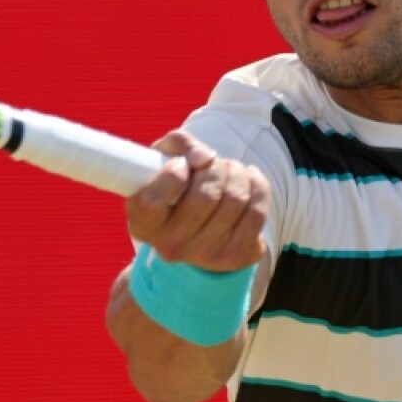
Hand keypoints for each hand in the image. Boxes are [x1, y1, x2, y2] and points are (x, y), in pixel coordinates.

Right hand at [126, 130, 269, 272]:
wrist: (196, 227)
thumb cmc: (175, 186)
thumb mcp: (164, 158)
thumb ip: (179, 144)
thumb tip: (205, 157)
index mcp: (143, 224)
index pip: (153, 200)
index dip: (173, 173)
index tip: (180, 164)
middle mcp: (171, 247)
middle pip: (206, 196)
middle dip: (214, 167)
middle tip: (211, 164)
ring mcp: (205, 256)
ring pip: (236, 199)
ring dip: (235, 172)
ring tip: (228, 171)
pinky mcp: (237, 256)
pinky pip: (258, 211)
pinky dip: (257, 185)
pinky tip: (246, 181)